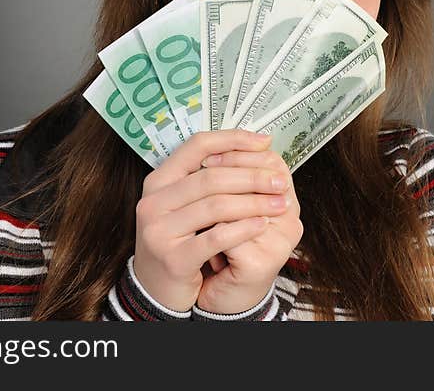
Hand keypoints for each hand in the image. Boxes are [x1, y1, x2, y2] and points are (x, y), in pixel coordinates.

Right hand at [132, 129, 291, 312]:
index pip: (197, 146)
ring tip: (279, 203)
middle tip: (280, 181)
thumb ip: (207, 180)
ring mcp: (159, 231)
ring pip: (215, 206)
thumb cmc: (179, 243)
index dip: (233, 139)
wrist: (156, 293)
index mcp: (158, 182)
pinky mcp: (173, 259)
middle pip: (211, 177)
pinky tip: (263, 224)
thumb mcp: (182, 206)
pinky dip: (244, 228)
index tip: (265, 142)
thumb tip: (255, 147)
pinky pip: (216, 238)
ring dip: (254, 202)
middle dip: (252, 176)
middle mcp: (153, 202)